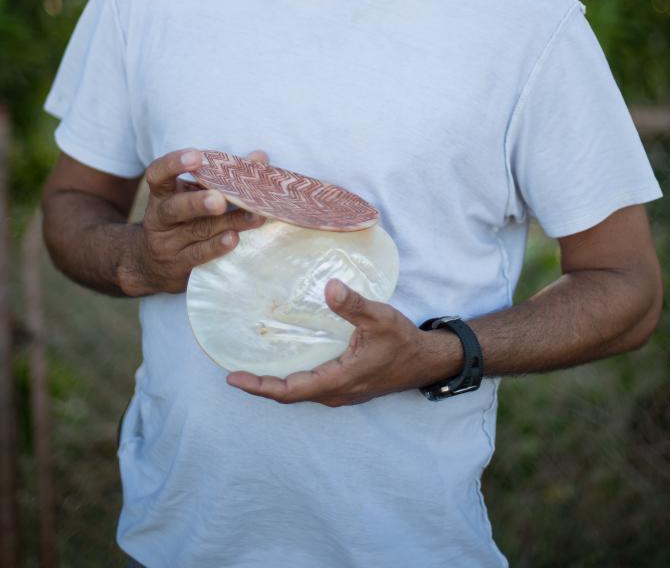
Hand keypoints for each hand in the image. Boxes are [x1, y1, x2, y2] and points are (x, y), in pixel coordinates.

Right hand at [137, 147, 267, 293]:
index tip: (196, 156)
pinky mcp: (178, 265)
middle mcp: (160, 217)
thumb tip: (259, 158)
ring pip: (197, 231)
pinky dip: (217, 247)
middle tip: (220, 198)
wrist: (150, 264)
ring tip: (251, 216)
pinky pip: (198, 255)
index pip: (158, 174)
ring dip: (227, 223)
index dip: (173, 164)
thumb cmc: (181, 219)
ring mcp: (167, 243)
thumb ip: (221, 176)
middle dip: (199, 202)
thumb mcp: (191, 194)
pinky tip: (233, 239)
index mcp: (162, 193)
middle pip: (176, 208)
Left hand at [226, 279, 449, 406]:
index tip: (233, 378)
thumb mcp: (380, 318)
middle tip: (233, 372)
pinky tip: (285, 361)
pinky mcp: (344, 385)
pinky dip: (292, 378)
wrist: (425, 361)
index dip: (260, 386)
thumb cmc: (402, 341)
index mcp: (338, 380)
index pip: (289, 390)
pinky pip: (310, 386)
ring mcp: (340, 391)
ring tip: (251, 367)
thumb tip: (330, 287)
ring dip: (275, 383)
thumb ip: (354, 305)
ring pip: (299, 392)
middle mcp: (335, 392)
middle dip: (261, 385)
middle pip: (289, 394)